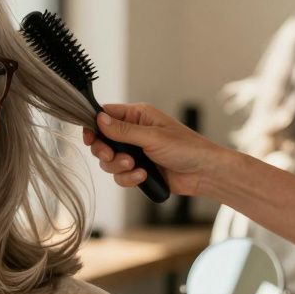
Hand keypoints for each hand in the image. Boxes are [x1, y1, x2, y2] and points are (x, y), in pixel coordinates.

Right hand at [79, 103, 228, 197]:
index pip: (106, 115)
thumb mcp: (153, 137)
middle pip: (102, 140)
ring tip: (135, 167)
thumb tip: (99, 119)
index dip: (94, 126)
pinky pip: (119, 175)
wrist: (204, 174)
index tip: (90, 138)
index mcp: (138, 116)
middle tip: (112, 155)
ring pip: (108, 160)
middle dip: (105, 151)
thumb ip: (123, 130)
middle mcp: (133, 132)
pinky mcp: (137, 169)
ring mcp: (135, 152)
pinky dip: (128, 178)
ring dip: (118, 167)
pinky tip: (143, 176)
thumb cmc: (187, 148)